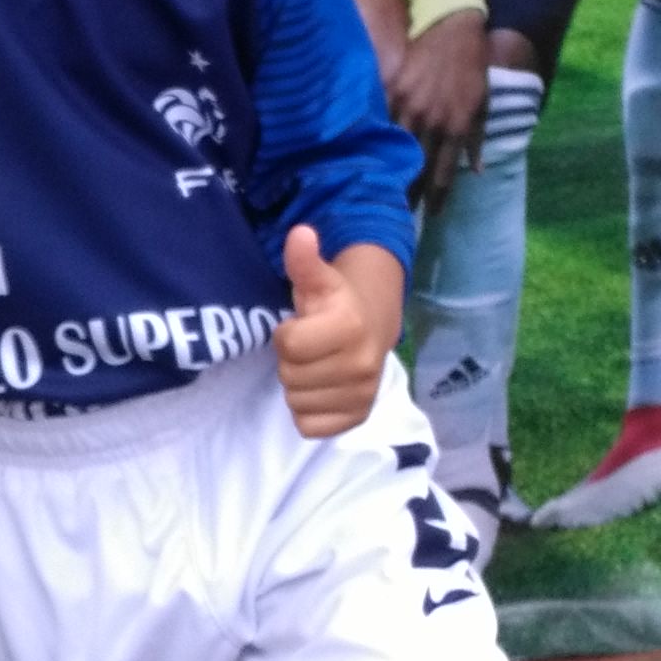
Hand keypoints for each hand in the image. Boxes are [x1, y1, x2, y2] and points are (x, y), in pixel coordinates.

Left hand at [275, 226, 392, 438]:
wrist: (374, 327)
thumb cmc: (337, 305)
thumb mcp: (319, 280)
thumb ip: (304, 261)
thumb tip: (300, 234)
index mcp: (350, 326)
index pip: (288, 344)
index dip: (286, 334)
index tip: (301, 326)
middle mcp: (361, 364)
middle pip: (290, 376)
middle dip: (292, 361)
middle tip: (310, 348)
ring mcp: (362, 394)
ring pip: (296, 402)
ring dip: (298, 385)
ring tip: (316, 366)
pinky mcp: (357, 418)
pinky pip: (309, 426)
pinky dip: (308, 411)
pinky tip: (321, 389)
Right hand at [387, 8, 490, 204]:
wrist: (453, 25)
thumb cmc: (472, 66)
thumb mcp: (483, 103)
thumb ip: (476, 138)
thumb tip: (475, 171)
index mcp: (455, 126)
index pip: (442, 174)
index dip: (435, 198)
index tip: (429, 216)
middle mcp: (431, 120)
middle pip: (415, 167)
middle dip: (409, 193)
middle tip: (400, 215)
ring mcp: (408, 104)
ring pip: (394, 145)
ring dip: (389, 169)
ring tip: (382, 189)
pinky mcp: (391, 87)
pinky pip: (381, 118)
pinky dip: (376, 136)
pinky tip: (367, 152)